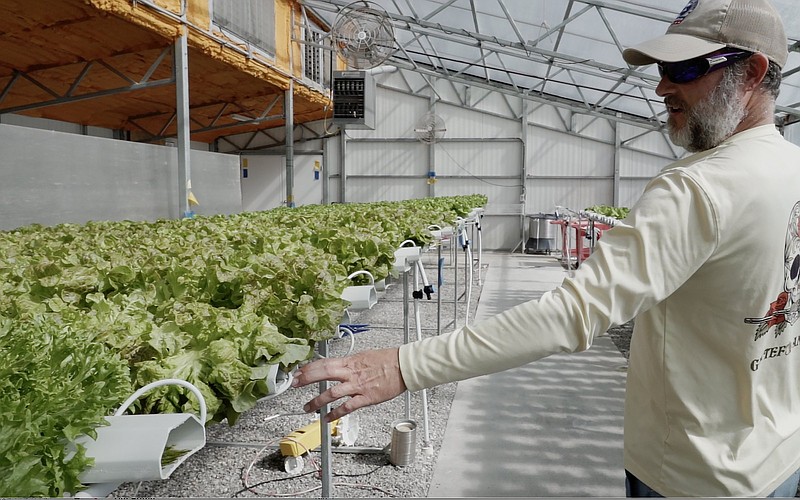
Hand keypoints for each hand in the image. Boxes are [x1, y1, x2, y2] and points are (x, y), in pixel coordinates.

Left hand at [291, 347, 405, 421]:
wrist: (403, 366)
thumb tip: (338, 365)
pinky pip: (347, 407)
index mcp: (350, 361)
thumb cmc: (387, 360)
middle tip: (293, 385)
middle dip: (306, 379)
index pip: (324, 362)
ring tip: (307, 407)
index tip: (298, 372)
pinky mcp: (366, 397)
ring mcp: (357, 386)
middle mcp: (351, 373)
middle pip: (323, 373)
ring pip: (332, 393)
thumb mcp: (364, 355)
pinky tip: (327, 418)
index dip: (309, 368)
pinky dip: (335, 413)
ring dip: (317, 401)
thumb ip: (349, 362)